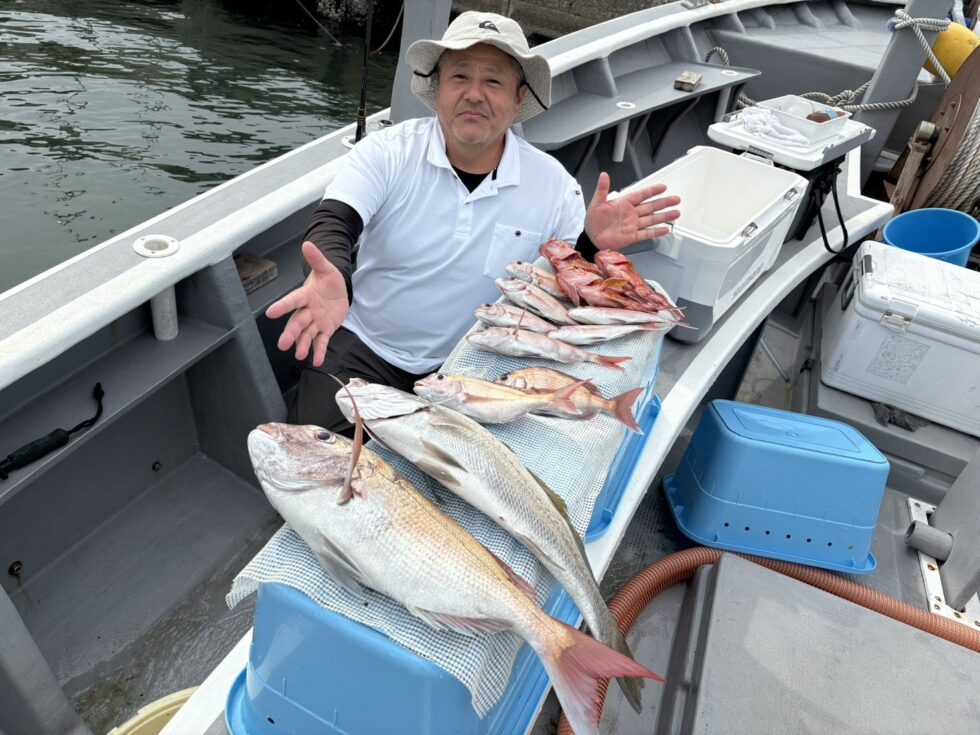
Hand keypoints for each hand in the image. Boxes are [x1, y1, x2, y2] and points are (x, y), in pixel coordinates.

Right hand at [266, 241, 348, 367]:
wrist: (338, 292)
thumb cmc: (328, 281)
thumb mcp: (326, 269)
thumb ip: (317, 259)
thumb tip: (307, 243)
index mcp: (305, 295)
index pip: (292, 301)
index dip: (283, 306)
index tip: (271, 313)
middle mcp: (307, 311)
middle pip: (297, 323)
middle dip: (291, 333)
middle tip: (282, 345)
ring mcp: (316, 322)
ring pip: (307, 334)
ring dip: (303, 345)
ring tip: (300, 355)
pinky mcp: (326, 330)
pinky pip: (321, 341)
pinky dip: (319, 351)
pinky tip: (316, 361)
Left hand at [584, 172, 680, 250]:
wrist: (590, 238)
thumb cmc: (593, 220)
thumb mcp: (596, 203)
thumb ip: (602, 189)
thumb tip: (603, 175)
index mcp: (623, 203)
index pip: (641, 195)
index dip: (652, 191)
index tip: (663, 187)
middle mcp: (630, 213)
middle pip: (651, 206)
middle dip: (664, 203)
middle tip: (676, 199)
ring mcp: (632, 225)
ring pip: (652, 219)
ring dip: (664, 216)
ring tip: (676, 213)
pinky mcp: (632, 236)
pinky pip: (646, 233)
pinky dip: (656, 232)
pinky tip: (665, 230)